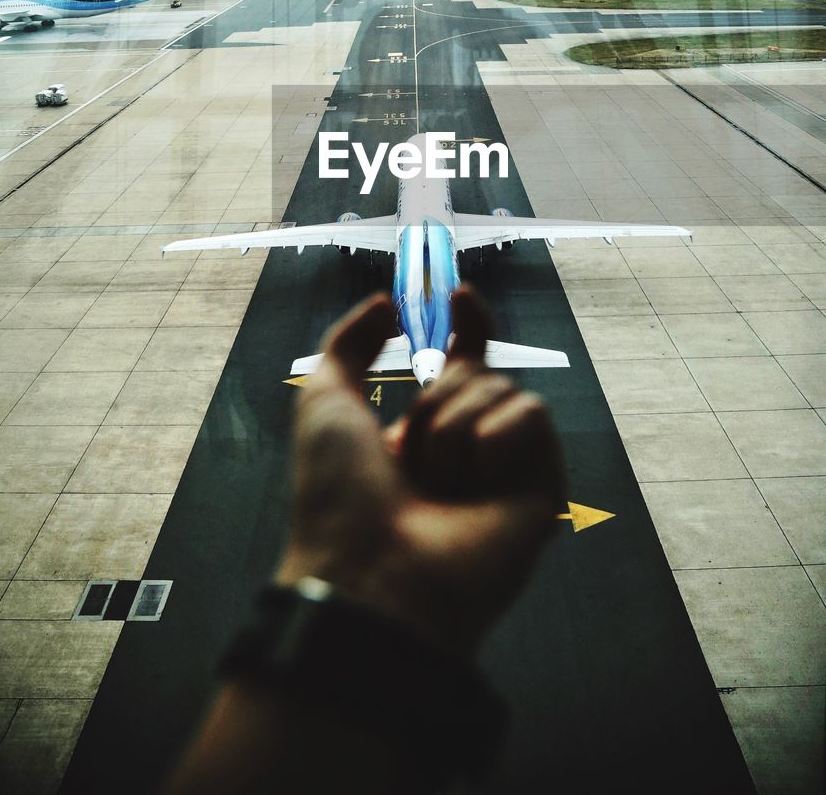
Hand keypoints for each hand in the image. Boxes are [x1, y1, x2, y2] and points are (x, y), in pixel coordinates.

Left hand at [276, 286, 565, 654]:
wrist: (371, 573)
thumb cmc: (338, 494)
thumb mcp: (323, 400)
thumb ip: (349, 343)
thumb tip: (386, 303)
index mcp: (425, 433)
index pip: (463, 361)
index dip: (470, 325)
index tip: (459, 295)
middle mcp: (470, 449)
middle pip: (478, 369)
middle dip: (435, 397)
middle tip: (410, 458)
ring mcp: (508, 469)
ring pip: (500, 387)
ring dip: (452, 425)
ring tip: (437, 486)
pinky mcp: (543, 487)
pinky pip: (530, 416)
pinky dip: (494, 438)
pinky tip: (477, 488)